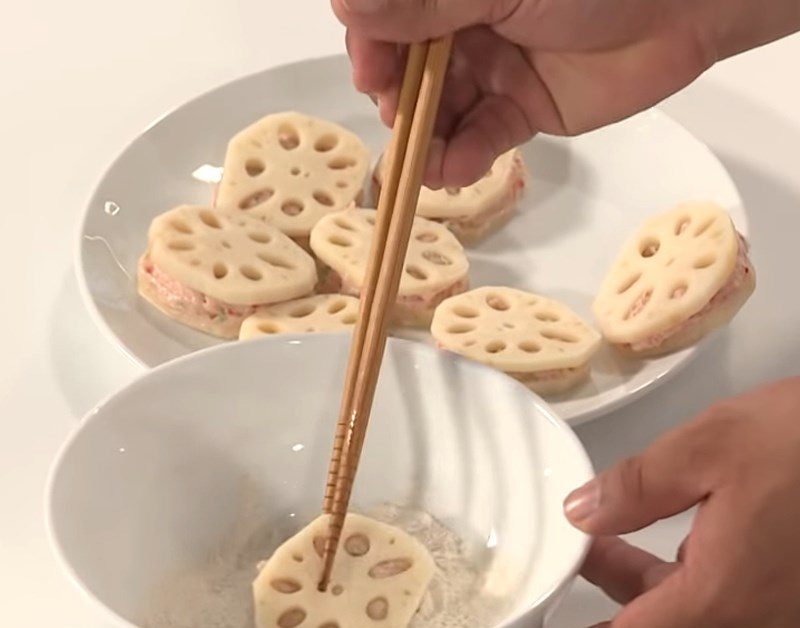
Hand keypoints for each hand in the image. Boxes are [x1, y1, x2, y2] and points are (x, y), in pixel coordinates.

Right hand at [333, 0, 799, 187]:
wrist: (685, 5)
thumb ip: (426, 3)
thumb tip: (349, 5)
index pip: (392, 17)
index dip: (373, 46)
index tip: (368, 71)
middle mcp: (469, 23)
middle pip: (409, 68)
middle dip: (397, 97)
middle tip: (398, 115)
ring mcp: (494, 68)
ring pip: (441, 110)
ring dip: (426, 138)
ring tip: (423, 161)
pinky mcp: (522, 110)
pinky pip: (479, 138)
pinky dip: (463, 157)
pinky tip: (451, 170)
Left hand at [515, 377, 799, 627]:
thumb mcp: (707, 447)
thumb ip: (634, 487)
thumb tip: (580, 514)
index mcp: (723, 598)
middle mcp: (758, 626)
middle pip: (659, 617)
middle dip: (610, 581)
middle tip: (572, 540)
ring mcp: (789, 618)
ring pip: (696, 601)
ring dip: (652, 568)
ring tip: (614, 520)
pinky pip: (734, 591)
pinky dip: (697, 563)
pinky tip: (689, 519)